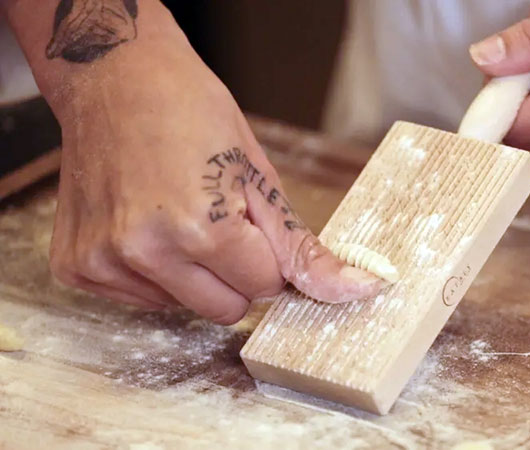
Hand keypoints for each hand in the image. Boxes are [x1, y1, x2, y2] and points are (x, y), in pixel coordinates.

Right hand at [48, 56, 382, 323]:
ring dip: (190, 274)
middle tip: (217, 220)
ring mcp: (105, 262)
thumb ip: (302, 248)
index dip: (266, 255)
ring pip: (180, 307)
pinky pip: (139, 298)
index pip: (263, 287)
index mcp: (201, 230)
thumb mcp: (259, 176)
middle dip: (234, 274)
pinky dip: (151, 272)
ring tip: (176, 213)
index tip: (251, 221)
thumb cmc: (192, 112)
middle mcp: (146, 253)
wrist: (117, 78)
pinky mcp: (77, 267)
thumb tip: (357, 291)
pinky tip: (143, 223)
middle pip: (224, 310)